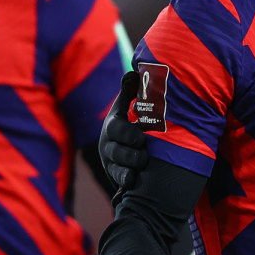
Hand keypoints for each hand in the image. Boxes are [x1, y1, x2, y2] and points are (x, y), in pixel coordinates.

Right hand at [100, 71, 149, 188]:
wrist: (128, 147)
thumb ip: (130, 91)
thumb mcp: (127, 107)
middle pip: (115, 151)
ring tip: (143, 164)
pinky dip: (127, 180)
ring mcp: (111, 162)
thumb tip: (133, 72)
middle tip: (145, 154)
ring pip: (117, 168)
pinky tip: (135, 180)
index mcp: (113, 127)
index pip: (115, 130)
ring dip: (130, 167)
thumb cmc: (131, 121)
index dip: (127, 134)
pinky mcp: (117, 176)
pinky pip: (119, 182)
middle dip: (130, 153)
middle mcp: (109, 145)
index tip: (142, 137)